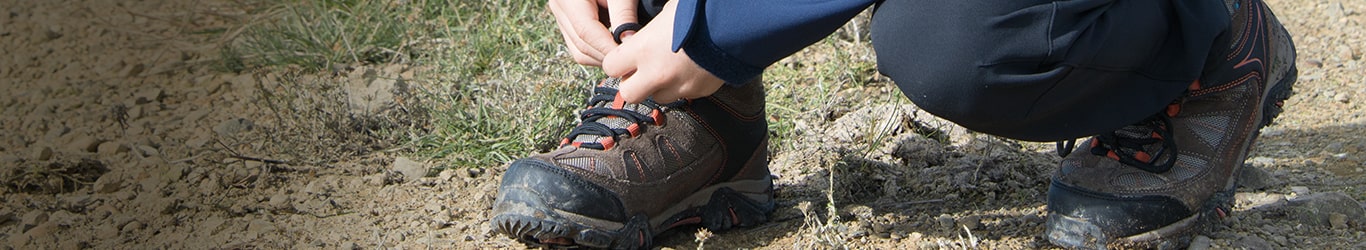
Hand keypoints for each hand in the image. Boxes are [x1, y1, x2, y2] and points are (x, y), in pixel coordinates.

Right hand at [548, 0, 639, 65]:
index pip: (587, 34)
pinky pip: (578, 43)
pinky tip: (615, 46)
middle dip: (606, 57)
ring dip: (601, 56)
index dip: (608, 49)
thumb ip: (624, 12)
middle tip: (631, 60)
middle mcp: (559, 8)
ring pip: (578, 50)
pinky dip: (596, 49)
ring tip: (624, 55)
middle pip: (581, 46)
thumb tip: (629, 42)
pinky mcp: (567, 18)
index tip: (629, 57)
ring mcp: (561, 14)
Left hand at [602, 0, 724, 102]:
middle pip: (629, 93)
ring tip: (669, 68)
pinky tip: (690, 68)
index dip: (617, 61)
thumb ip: (649, 30)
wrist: (738, 25)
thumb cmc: (701, 11)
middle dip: (633, 82)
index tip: (625, 55)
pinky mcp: (698, 92)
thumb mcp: (669, 10)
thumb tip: (640, 37)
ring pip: (656, 98)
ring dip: (657, 86)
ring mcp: (679, 86)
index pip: (611, 67)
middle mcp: (657, 73)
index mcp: (644, 49)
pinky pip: (682, 95)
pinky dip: (681, 86)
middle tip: (642, 69)